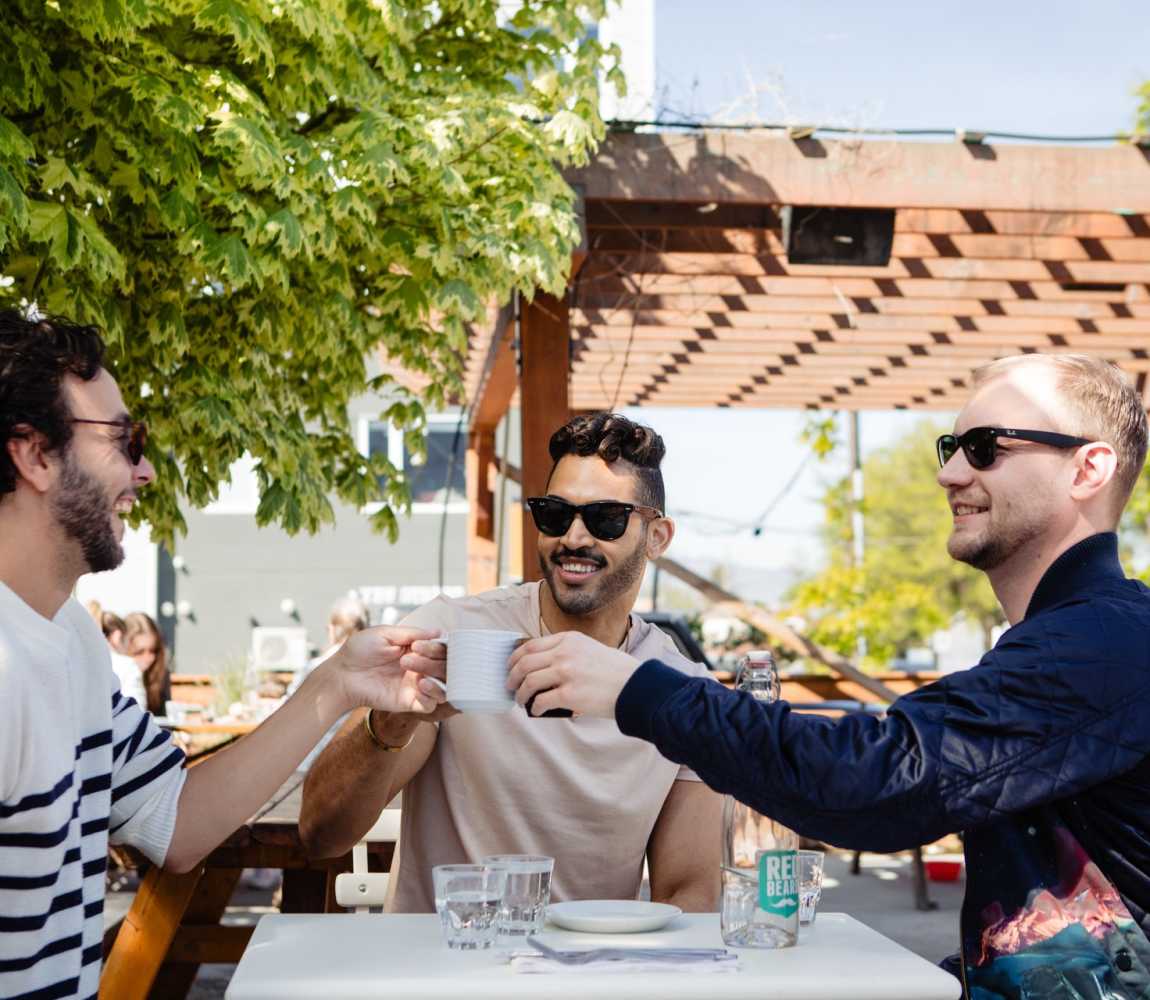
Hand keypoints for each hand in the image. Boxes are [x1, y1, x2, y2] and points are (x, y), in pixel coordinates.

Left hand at [324, 626, 449, 716]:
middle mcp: (420, 668)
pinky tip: (420, 685)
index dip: (437, 647)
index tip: (419, 645)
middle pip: (446, 666)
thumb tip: (439, 631)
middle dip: (434, 661)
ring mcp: (416, 686)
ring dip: (438, 677)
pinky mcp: (409, 703)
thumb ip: (413, 633)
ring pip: (445, 686)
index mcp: (417, 650)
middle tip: (411, 658)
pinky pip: (432, 704)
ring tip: (420, 675)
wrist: (342, 675)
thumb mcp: (385, 633)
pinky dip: (433, 695)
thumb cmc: (359, 651)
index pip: (442, 649)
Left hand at [506, 631, 640, 718]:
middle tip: (510, 686)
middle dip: (512, 676)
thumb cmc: (616, 671)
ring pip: (528, 681)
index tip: (511, 667)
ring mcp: (566, 672)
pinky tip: (536, 710)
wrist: (635, 686)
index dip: (515, 658)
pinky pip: (540, 701)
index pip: (530, 645)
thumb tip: (543, 669)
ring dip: (520, 693)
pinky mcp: (569, 694)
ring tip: (520, 701)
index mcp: (568, 639)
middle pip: (524, 663)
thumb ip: (567, 652)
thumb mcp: (590, 649)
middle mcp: (564, 652)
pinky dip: (534, 707)